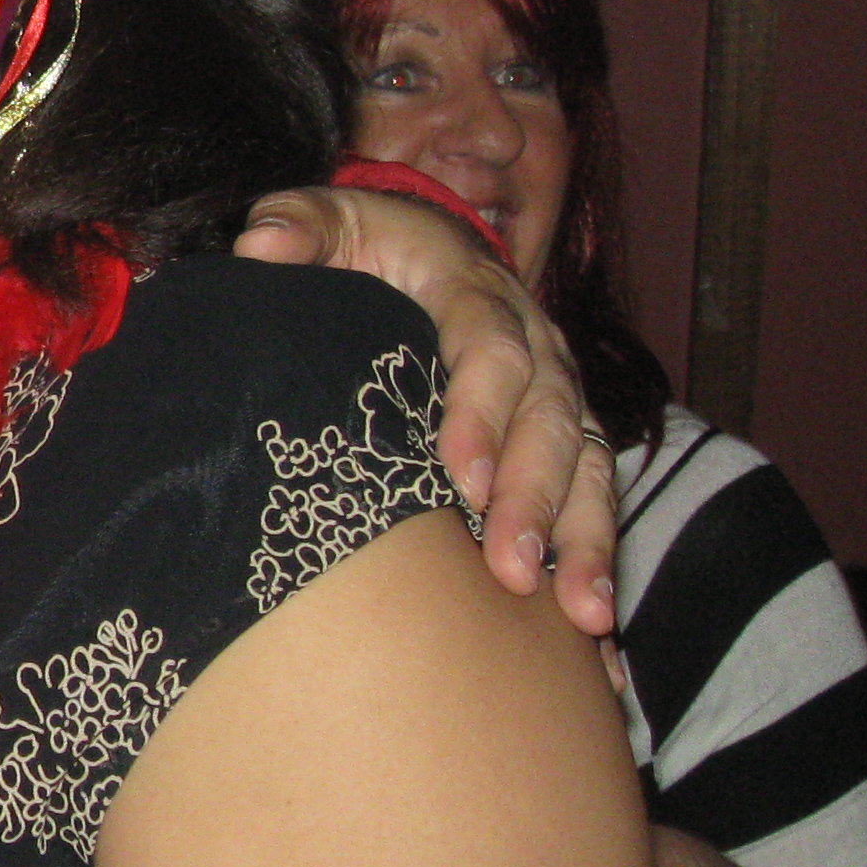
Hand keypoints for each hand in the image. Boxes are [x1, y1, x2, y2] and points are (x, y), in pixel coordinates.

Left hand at [238, 187, 617, 634]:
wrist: (422, 248)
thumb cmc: (365, 247)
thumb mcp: (331, 221)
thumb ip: (298, 226)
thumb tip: (265, 248)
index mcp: (478, 294)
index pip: (491, 351)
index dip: (483, 412)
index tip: (458, 474)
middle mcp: (536, 348)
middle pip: (550, 424)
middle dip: (535, 500)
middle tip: (510, 569)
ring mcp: (558, 400)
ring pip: (587, 473)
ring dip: (585, 545)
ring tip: (579, 618)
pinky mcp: (564, 446)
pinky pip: (594, 507)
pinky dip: (597, 572)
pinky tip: (601, 646)